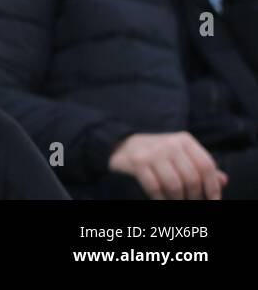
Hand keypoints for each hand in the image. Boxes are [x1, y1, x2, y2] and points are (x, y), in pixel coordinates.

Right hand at [108, 132, 227, 199]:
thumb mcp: (181, 156)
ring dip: (178, 200)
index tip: (212, 201)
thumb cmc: (158, 155)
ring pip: (175, 186)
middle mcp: (170, 144)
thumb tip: (223, 181)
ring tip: (177, 203)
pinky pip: (155, 188)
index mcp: (185, 141)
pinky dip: (161, 199)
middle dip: (194, 197)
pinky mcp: (138, 162)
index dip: (212, 187)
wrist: (121, 146)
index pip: (206, 165)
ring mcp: (153, 152)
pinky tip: (162, 201)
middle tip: (191, 203)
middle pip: (192, 178)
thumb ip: (201, 167)